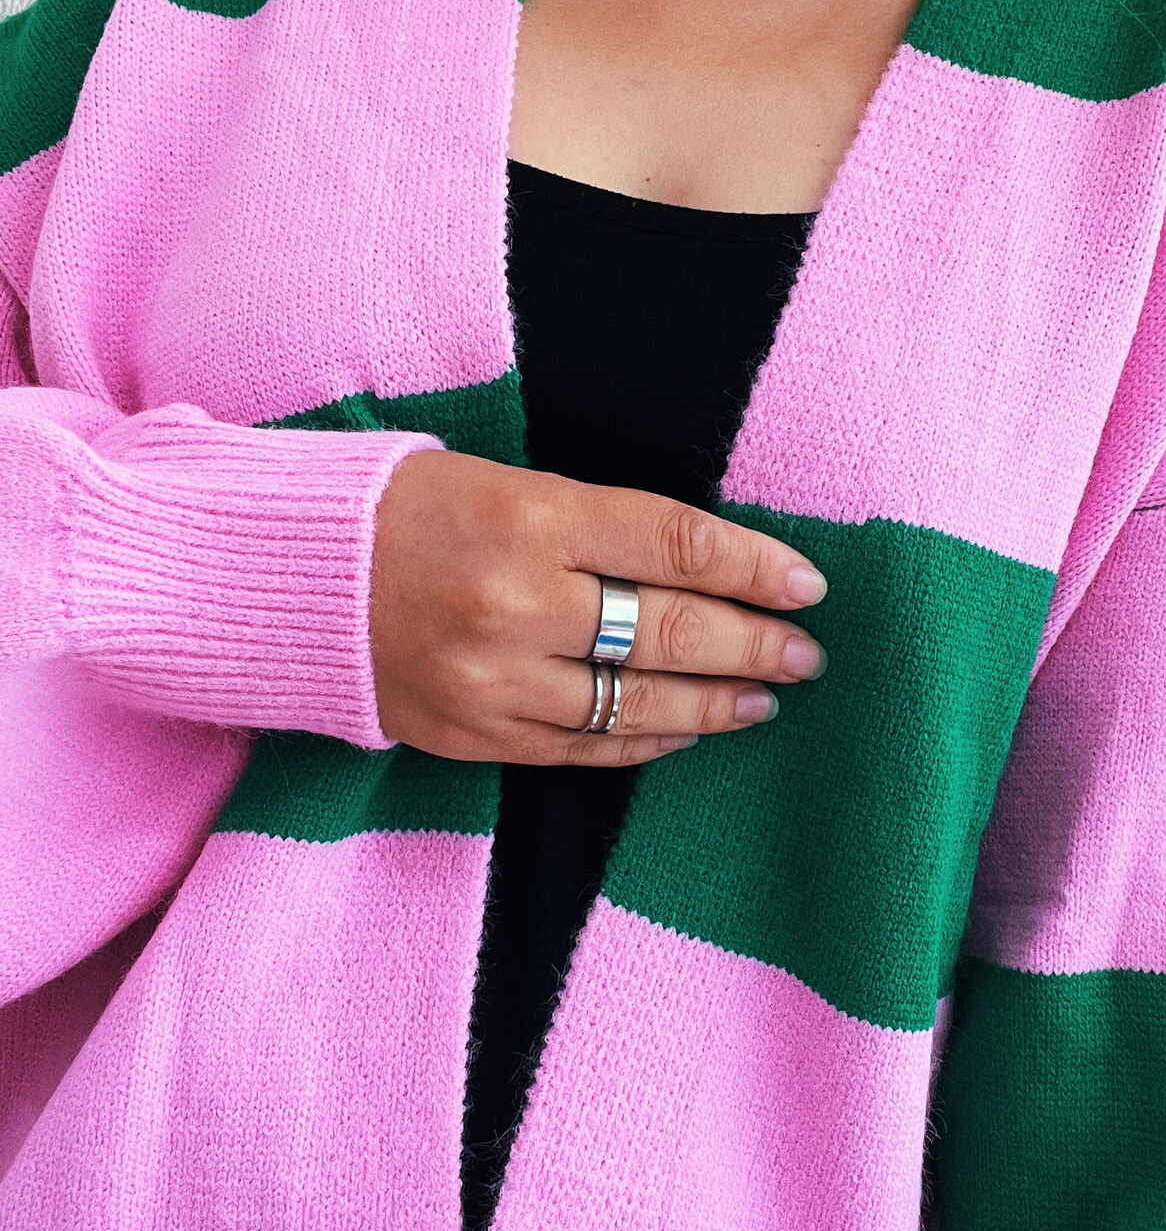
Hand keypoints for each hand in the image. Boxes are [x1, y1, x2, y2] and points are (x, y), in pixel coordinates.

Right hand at [370, 449, 826, 765]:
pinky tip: (686, 729)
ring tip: (763, 700)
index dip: (754, 568)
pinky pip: (581, 746)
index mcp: (529, 516)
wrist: (293, 578)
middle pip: (668, 631)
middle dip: (754, 645)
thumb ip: (603, 528)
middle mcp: (515, 601)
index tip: (807, 585)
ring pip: (635, 703)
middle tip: (806, 655)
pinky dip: (644, 739)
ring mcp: (491, 678)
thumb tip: (709, 569)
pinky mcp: (469, 734)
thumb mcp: (509, 484)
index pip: (675, 544)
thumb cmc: (411, 512)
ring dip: (714, 705)